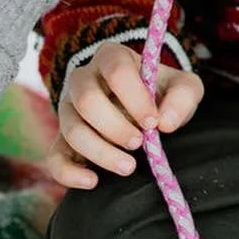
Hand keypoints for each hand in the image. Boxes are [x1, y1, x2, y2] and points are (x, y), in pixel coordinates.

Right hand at [44, 40, 203, 188]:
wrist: (145, 110)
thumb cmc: (163, 93)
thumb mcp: (184, 87)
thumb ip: (183, 96)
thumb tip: (166, 122)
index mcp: (112, 57)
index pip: (116, 70)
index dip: (135, 98)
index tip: (153, 122)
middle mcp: (83, 79)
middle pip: (87, 100)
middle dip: (114, 126)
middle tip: (139, 143)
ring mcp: (68, 109)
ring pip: (72, 130)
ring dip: (100, 151)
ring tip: (128, 166)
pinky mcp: (61, 139)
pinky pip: (54, 157)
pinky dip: (69, 173)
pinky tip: (93, 181)